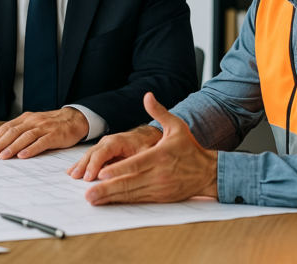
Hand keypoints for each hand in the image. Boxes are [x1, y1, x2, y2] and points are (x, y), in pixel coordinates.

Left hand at [0, 107, 88, 159]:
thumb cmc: (52, 125)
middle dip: (0, 143)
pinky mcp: (55, 135)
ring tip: (3, 156)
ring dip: (13, 147)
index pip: (7, 127)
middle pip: (13, 132)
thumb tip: (2, 145)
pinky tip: (23, 155)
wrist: (74, 119)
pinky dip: (31, 149)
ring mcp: (44, 128)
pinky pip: (41, 142)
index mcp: (26, 118)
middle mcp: (33, 121)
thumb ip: (21, 131)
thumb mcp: (34, 123)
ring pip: (26, 136)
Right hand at [67, 124, 162, 180]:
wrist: (148, 137)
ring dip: (80, 165)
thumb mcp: (146, 154)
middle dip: (83, 165)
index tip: (89, 177)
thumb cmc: (148, 144)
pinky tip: (73, 171)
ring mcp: (104, 146)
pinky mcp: (103, 152)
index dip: (94, 165)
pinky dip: (82, 165)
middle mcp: (108, 142)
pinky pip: (91, 158)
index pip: (102, 152)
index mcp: (118, 141)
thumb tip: (128, 175)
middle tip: (76, 177)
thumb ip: (135, 163)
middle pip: (92, 153)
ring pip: (89, 155)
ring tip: (72, 175)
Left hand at [82, 92, 217, 205]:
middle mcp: (158, 174)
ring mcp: (158, 188)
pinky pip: (138, 200)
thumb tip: (147, 95)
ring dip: (111, 198)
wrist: (208, 172)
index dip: (118, 169)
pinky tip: (109, 202)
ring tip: (93, 199)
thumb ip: (159, 112)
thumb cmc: (190, 148)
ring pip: (131, 194)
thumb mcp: (177, 126)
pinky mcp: (160, 197)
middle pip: (129, 183)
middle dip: (107, 189)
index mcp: (160, 156)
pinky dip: (122, 201)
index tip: (101, 173)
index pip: (136, 164)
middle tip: (88, 193)